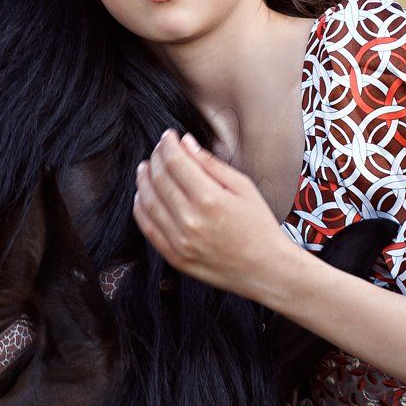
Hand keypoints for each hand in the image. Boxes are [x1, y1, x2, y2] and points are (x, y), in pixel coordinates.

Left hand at [132, 129, 288, 299]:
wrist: (265, 269)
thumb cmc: (259, 226)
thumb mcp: (243, 187)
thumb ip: (211, 164)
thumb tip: (186, 143)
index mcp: (210, 199)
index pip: (175, 162)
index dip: (168, 144)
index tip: (169, 136)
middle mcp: (190, 220)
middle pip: (159, 179)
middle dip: (156, 158)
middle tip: (159, 149)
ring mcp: (179, 241)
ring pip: (147, 202)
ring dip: (143, 180)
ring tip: (146, 168)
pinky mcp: (174, 256)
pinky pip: (147, 228)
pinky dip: (141, 208)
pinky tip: (144, 195)